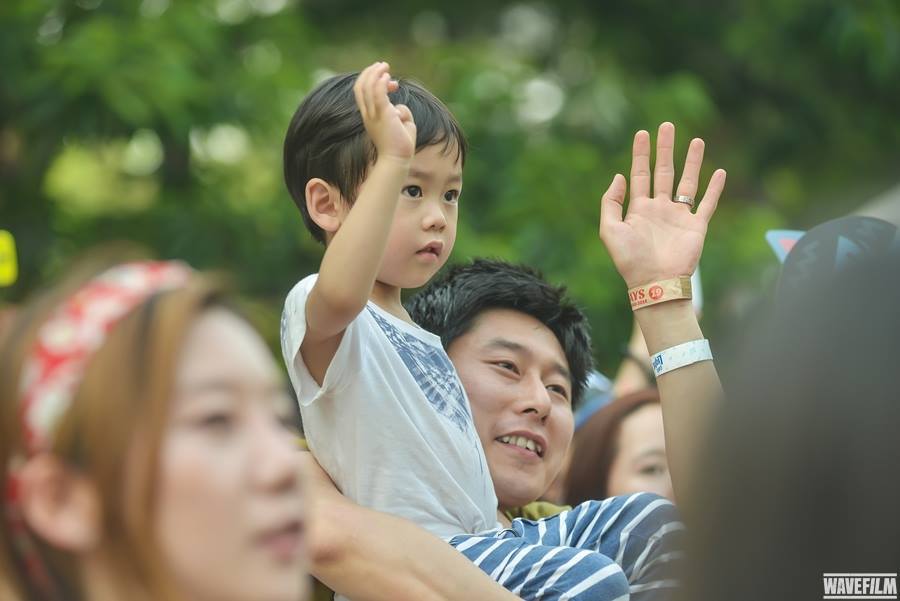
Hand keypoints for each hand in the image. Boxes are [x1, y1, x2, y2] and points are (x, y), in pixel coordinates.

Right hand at [354, 61, 416, 163]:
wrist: (398, 159)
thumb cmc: (401, 146)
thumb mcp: (401, 124)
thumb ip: (401, 113)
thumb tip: (400, 108)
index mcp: (370, 116)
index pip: (363, 93)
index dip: (372, 81)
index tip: (390, 81)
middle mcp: (369, 114)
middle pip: (361, 87)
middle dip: (371, 73)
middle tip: (383, 65)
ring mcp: (374, 115)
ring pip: (368, 87)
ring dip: (375, 73)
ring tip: (385, 66)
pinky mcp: (383, 115)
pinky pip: (378, 94)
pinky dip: (380, 82)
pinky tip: (387, 76)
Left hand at [599, 122, 725, 287]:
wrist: (654, 283)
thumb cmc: (630, 260)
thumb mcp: (609, 230)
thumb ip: (610, 202)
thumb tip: (619, 176)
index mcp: (639, 209)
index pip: (640, 174)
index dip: (640, 154)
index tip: (642, 133)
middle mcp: (660, 209)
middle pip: (664, 172)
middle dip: (665, 149)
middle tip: (667, 125)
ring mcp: (679, 217)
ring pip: (688, 182)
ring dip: (692, 162)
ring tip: (697, 141)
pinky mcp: (696, 227)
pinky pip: (707, 204)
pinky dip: (715, 188)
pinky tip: (720, 172)